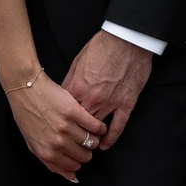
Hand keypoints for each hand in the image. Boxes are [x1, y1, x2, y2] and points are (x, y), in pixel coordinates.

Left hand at [7, 66, 110, 182]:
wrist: (26, 89)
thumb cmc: (27, 115)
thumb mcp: (33, 144)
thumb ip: (52, 163)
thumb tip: (72, 177)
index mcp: (47, 153)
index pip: (73, 167)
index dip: (78, 161)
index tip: (78, 154)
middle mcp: (57, 143)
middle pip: (85, 156)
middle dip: (86, 151)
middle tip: (83, 142)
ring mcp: (66, 127)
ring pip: (92, 142)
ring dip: (94, 139)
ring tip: (90, 132)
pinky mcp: (74, 112)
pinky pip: (96, 127)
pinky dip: (100, 128)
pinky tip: (97, 125)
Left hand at [63, 31, 153, 148]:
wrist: (126, 39)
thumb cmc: (102, 46)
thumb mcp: (78, 60)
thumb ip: (70, 80)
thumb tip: (63, 93)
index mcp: (77, 87)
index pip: (64, 111)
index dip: (61, 119)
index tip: (58, 125)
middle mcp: (92, 99)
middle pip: (78, 124)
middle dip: (73, 133)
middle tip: (69, 141)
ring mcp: (110, 102)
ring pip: (96, 128)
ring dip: (90, 138)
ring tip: (85, 145)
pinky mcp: (126, 103)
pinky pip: (118, 127)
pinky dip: (111, 138)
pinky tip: (105, 145)